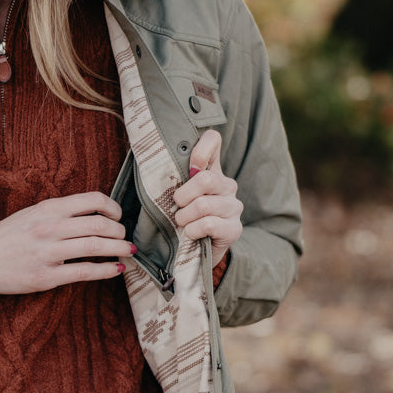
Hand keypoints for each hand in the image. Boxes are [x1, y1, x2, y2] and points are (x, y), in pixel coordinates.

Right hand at [0, 192, 134, 293]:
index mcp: (48, 208)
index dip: (113, 208)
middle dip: (119, 233)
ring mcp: (47, 253)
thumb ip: (60, 212)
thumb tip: (95, 215)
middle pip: (100, 225)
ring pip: (95, 247)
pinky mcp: (45, 277)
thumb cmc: (6, 236)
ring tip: (128, 251)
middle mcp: (49, 227)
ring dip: (118, 250)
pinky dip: (106, 270)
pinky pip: (84, 272)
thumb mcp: (32, 213)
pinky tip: (116, 269)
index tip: (118, 217)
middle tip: (125, 238)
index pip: (93, 200)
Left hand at [172, 130, 242, 266]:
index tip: (189, 167)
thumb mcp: (176, 195)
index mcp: (212, 170)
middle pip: (205, 179)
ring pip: (203, 205)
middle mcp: (227, 185)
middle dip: (183, 196)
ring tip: (182, 223)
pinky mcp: (234, 228)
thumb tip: (158, 163)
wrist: (194, 252)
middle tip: (177, 206)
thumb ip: (174, 178)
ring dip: (184, 217)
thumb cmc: (182, 218)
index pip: (213, 140)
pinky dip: (192, 230)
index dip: (200, 149)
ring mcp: (233, 206)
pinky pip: (208, 224)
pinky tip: (191, 234)